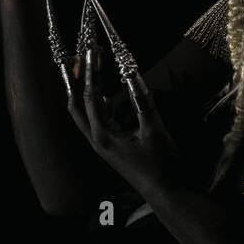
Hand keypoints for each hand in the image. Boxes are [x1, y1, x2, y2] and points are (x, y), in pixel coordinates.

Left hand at [66, 30, 179, 195]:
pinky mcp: (111, 149)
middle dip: (76, 81)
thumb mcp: (154, 130)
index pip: (91, 97)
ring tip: (85, 71)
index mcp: (103, 136)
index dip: (91, 71)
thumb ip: (143, 102)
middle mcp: (97, 141)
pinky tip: (105, 97)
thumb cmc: (162, 165)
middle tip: (77, 57)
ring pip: (84, 115)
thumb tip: (132, 76)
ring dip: (84, 93)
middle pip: (77, 106)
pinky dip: (96, 106)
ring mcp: (102, 146)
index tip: (93, 49)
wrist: (168, 194)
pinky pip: (96, 122)